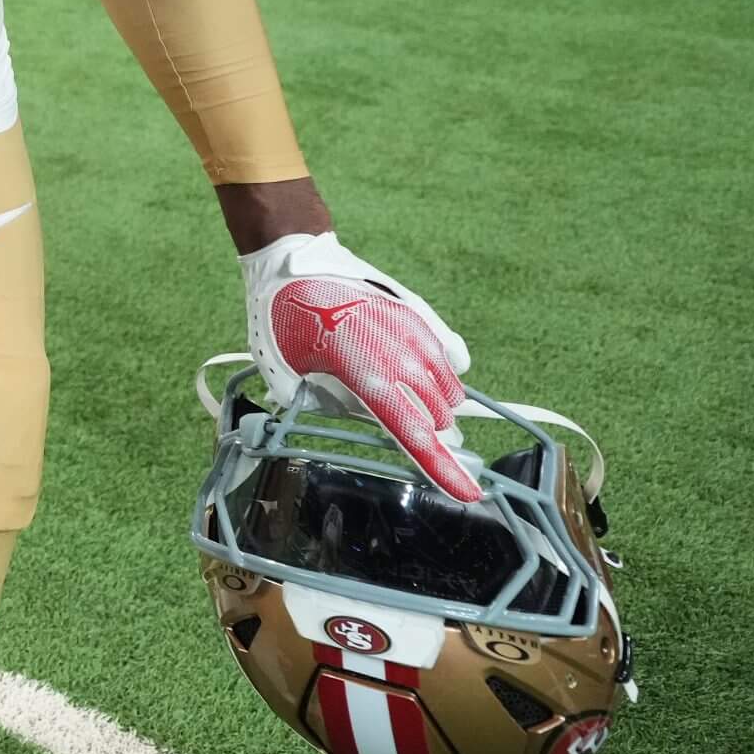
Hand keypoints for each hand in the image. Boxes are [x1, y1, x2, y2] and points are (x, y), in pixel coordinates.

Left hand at [240, 232, 478, 501]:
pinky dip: (440, 371)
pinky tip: (428, 373)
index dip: (442, 468)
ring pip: (447, 387)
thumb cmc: (283, 319)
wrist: (294, 260)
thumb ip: (329, 407)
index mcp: (368, 374)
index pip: (414, 433)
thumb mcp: (290, 374)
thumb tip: (363, 423)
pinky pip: (447, 355)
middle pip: (436, 415)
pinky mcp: (419, 313)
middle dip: (426, 431)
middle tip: (402, 428)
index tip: (469, 493)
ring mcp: (415, 330)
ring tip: (411, 402)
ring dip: (436, 403)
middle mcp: (401, 354)